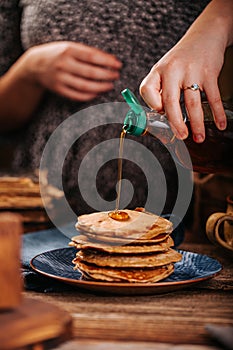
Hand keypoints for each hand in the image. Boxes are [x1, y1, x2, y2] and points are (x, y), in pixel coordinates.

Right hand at [22, 41, 121, 100]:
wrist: (35, 64)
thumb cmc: (59, 54)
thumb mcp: (70, 47)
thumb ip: (87, 52)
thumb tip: (111, 60)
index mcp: (68, 50)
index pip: (92, 56)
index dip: (107, 61)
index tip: (118, 65)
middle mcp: (63, 64)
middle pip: (90, 72)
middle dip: (106, 75)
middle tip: (116, 76)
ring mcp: (60, 78)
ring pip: (85, 86)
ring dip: (101, 87)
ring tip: (110, 85)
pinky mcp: (58, 89)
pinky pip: (77, 95)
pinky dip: (89, 95)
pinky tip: (98, 93)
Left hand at [140, 26, 226, 142]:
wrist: (206, 33)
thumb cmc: (181, 58)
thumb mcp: (164, 69)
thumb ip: (160, 90)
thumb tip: (162, 116)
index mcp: (158, 71)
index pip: (147, 90)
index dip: (152, 105)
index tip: (160, 115)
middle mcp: (172, 70)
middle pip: (170, 102)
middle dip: (176, 123)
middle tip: (181, 136)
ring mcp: (191, 71)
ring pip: (192, 103)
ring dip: (196, 124)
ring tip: (199, 137)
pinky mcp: (209, 72)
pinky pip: (213, 97)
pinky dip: (217, 113)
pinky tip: (219, 124)